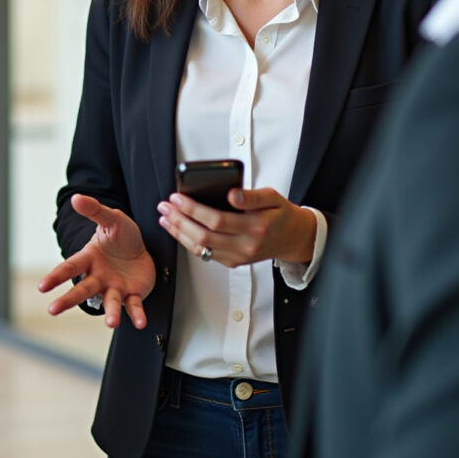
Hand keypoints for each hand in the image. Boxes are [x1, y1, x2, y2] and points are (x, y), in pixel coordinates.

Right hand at [38, 194, 155, 328]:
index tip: (42, 287)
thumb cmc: (121, 236)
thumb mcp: (111, 219)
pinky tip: (140, 323)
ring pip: (110, 302)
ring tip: (111, 322)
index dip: (55, 276)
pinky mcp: (132, 294)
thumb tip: (76, 198)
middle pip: (82, 289)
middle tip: (53, 310)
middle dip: (68, 300)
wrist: (141, 248)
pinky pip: (134, 305)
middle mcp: (98, 276)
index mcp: (89, 259)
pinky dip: (137, 315)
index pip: (69, 267)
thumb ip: (95, 210)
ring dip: (110, 313)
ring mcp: (114, 287)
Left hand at [157, 187, 316, 266]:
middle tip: (165, 206)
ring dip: (179, 233)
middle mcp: (246, 245)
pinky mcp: (234, 262)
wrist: (294, 238)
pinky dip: (188, 242)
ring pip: (201, 248)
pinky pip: (206, 255)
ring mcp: (239, 257)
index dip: (193, 209)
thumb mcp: (273, 197)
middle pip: (204, 236)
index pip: (217, 220)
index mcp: (256, 227)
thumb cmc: (281, 214)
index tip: (178, 197)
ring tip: (165, 218)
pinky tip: (178, 230)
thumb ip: (252, 196)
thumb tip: (232, 195)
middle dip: (179, 220)